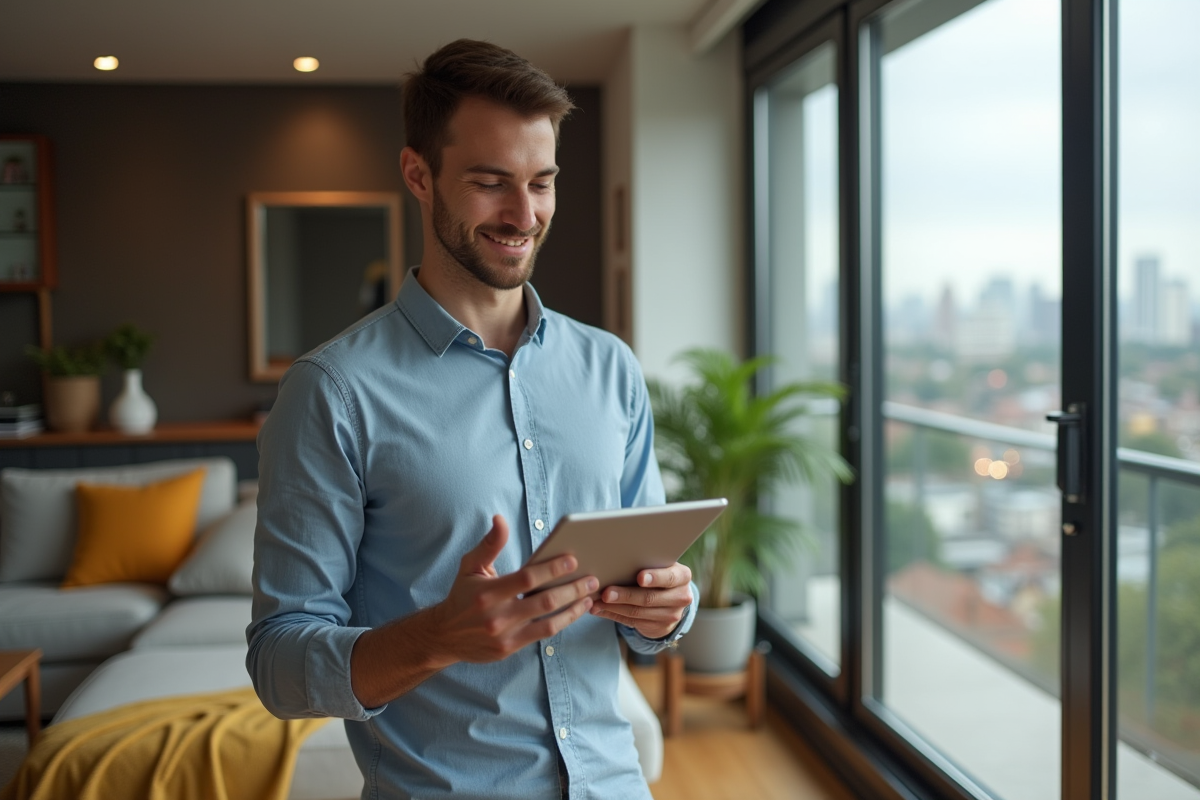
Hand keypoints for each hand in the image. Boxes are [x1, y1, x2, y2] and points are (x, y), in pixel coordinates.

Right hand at [425, 515, 597, 664]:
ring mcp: (505, 635)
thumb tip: (500, 519)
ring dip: (573, 609)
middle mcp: (497, 616)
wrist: (444, 635)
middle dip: (572, 589)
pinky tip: (575, 611)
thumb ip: (489, 544)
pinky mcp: (509, 649)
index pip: (527, 579)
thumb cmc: (462, 595)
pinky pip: (543, 635)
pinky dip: (563, 622)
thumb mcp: (470, 566)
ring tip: (590, 596)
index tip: (572, 559)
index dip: (552, 569)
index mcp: (488, 593)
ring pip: (549, 622)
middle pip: (544, 601)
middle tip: (592, 578)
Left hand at [589, 562, 692, 639]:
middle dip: (625, 595)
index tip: (639, 577)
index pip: (670, 578)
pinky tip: (600, 609)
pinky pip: (633, 622)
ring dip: (614, 607)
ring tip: (597, 602)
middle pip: (650, 598)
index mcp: (682, 576)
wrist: (672, 599)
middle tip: (606, 592)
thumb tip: (615, 560)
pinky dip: (614, 614)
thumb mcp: (661, 566)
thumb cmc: (660, 573)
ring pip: (638, 612)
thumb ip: (647, 563)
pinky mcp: (659, 628)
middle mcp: (681, 597)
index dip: (655, 578)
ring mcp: (671, 615)